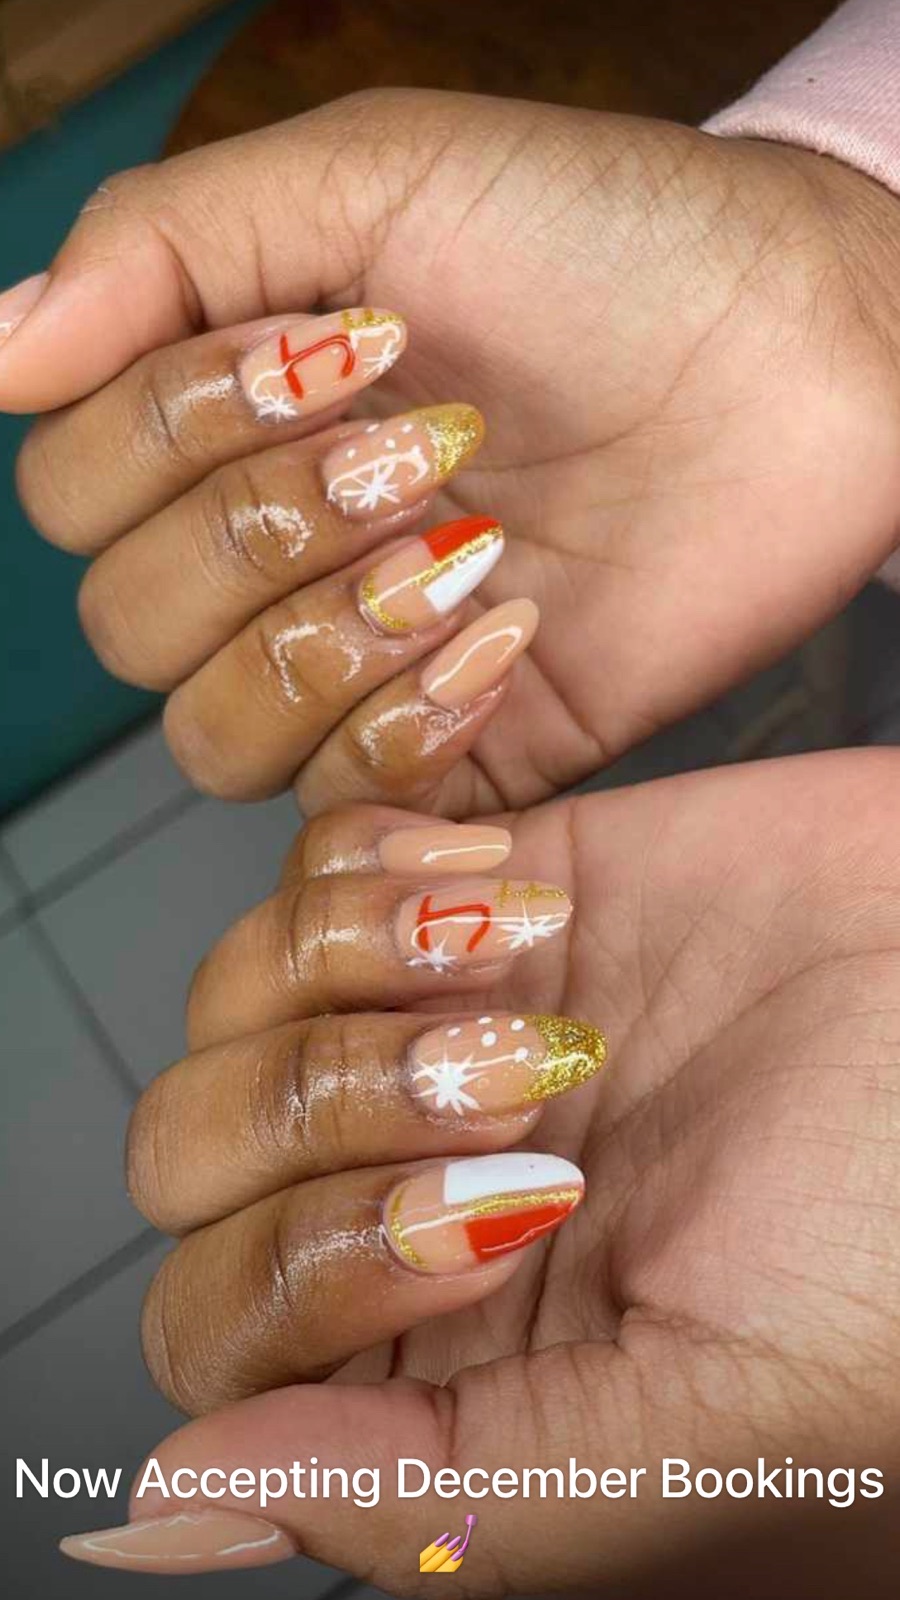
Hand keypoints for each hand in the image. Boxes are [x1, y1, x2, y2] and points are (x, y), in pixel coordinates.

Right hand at [8, 94, 899, 812]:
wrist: (803, 351)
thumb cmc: (605, 242)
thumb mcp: (370, 179)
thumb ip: (162, 250)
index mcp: (231, 417)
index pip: (72, 490)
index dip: (171, 432)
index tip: (336, 342)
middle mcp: (276, 550)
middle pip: (123, 624)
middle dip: (262, 528)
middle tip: (417, 444)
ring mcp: (362, 658)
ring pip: (209, 732)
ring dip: (325, 632)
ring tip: (467, 540)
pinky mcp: (458, 748)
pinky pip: (343, 802)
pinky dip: (406, 721)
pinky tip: (510, 623)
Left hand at [61, 752, 899, 1595]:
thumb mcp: (724, 1413)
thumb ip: (457, 1488)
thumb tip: (192, 1507)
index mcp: (459, 1351)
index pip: (225, 1333)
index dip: (305, 1271)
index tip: (485, 1226)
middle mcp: (425, 1186)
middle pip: (201, 1154)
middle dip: (329, 1105)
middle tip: (521, 1087)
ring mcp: (446, 1026)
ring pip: (243, 993)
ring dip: (354, 967)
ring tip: (524, 967)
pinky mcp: (491, 888)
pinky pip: (322, 856)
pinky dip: (378, 857)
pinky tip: (514, 885)